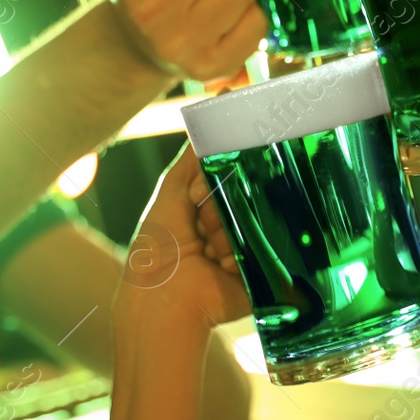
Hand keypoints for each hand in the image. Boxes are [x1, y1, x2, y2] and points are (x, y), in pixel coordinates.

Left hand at [119, 143, 250, 328]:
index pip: (227, 180)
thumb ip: (190, 160)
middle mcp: (229, 230)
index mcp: (207, 212)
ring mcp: (245, 253)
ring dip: (228, 236)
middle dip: (222, 209)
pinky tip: (223, 266)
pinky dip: (241, 256)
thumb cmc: (156, 249)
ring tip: (209, 252)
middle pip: (242, 200)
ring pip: (252, 224)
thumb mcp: (170, 193)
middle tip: (202, 225)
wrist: (164, 301)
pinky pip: (264, 252)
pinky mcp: (259, 275)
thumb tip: (210, 118)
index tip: (204, 190)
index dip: (217, 182)